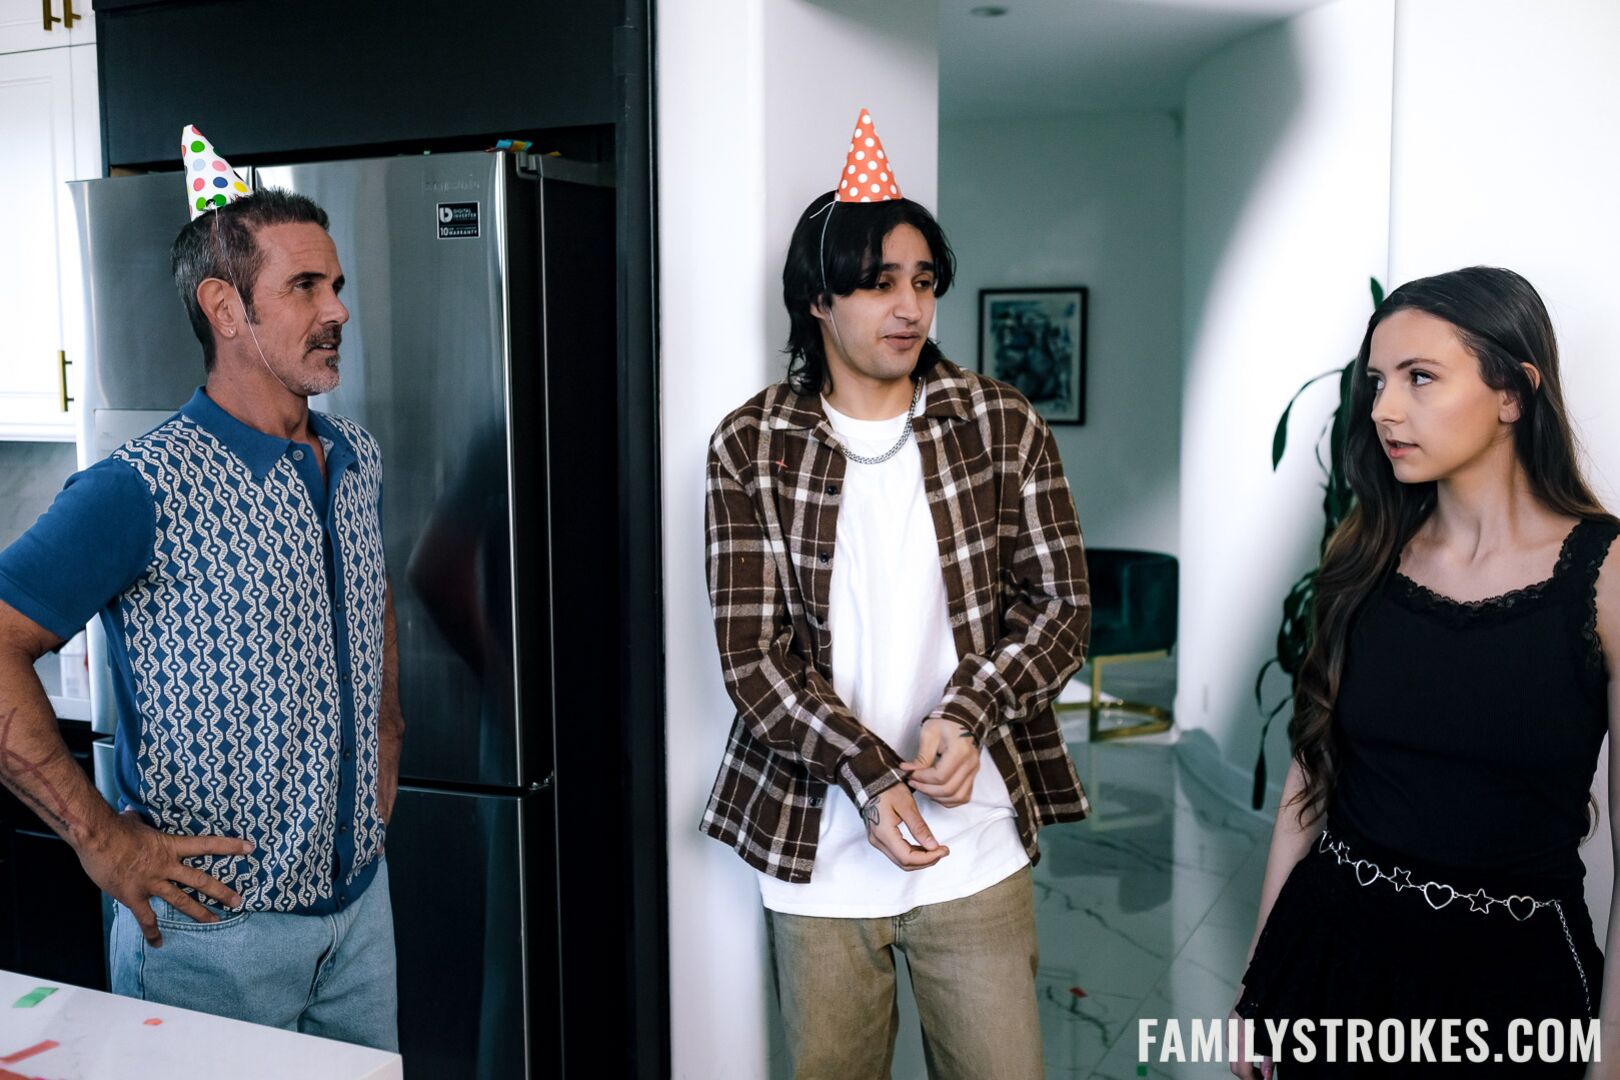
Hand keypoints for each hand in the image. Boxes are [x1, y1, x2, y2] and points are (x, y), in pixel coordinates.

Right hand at [76, 809, 252, 946]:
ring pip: (181, 901)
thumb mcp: (133, 821)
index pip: (207, 845)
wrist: (96, 838)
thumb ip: (139, 821)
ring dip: (199, 913)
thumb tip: (130, 813)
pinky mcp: (134, 896)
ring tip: (215, 921)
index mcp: (170, 846)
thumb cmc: (114, 826)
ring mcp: (151, 883)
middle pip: (200, 881)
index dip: (230, 846)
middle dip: (221, 892)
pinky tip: (159, 943)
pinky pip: (146, 919)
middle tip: (239, 902)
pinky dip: (152, 932)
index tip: (250, 848)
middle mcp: (166, 866)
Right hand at [862, 783, 949, 870]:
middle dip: (926, 860)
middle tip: (942, 851)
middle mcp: (878, 841)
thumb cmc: (887, 789)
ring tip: (936, 849)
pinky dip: (913, 854)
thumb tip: (933, 846)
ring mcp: (878, 841)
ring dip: (920, 859)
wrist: (872, 782)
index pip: (907, 857)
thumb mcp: (907, 805)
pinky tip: (923, 846)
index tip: (942, 851)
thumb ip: (919, 827)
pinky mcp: (880, 839)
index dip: (927, 858)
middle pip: (904, 863)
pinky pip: (897, 853)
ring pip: (901, 861)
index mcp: (883, 833)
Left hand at [900, 715, 979, 806]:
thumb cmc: (945, 724)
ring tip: (924, 788)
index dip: (922, 778)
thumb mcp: (929, 734)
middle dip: (926, 789)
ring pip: (957, 797)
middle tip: (913, 782)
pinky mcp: (973, 776)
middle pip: (948, 789)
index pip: (940, 776)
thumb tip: (908, 770)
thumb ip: (921, 756)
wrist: (960, 721)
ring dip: (938, 797)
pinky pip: (963, 797)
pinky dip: (949, 800)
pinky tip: (936, 793)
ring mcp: (974, 771)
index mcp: (960, 750)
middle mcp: (970, 763)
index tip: (911, 773)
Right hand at [1229, 1003, 1272, 1078]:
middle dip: (1248, 1077)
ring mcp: (1229, 1027)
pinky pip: (1232, 1045)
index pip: (1242, 1071)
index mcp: (1243, 1038)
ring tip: (1260, 1068)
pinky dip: (1242, 1054)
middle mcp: (1232, 1034)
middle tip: (1263, 1079)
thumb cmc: (1271, 1005)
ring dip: (1245, 1066)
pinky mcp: (1231, 1021)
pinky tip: (1254, 1052)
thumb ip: (1269, 1058)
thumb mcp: (1274, 1035)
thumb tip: (1266, 1077)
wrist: (1263, 980)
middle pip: (1235, 1067)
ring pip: (1233, 1056)